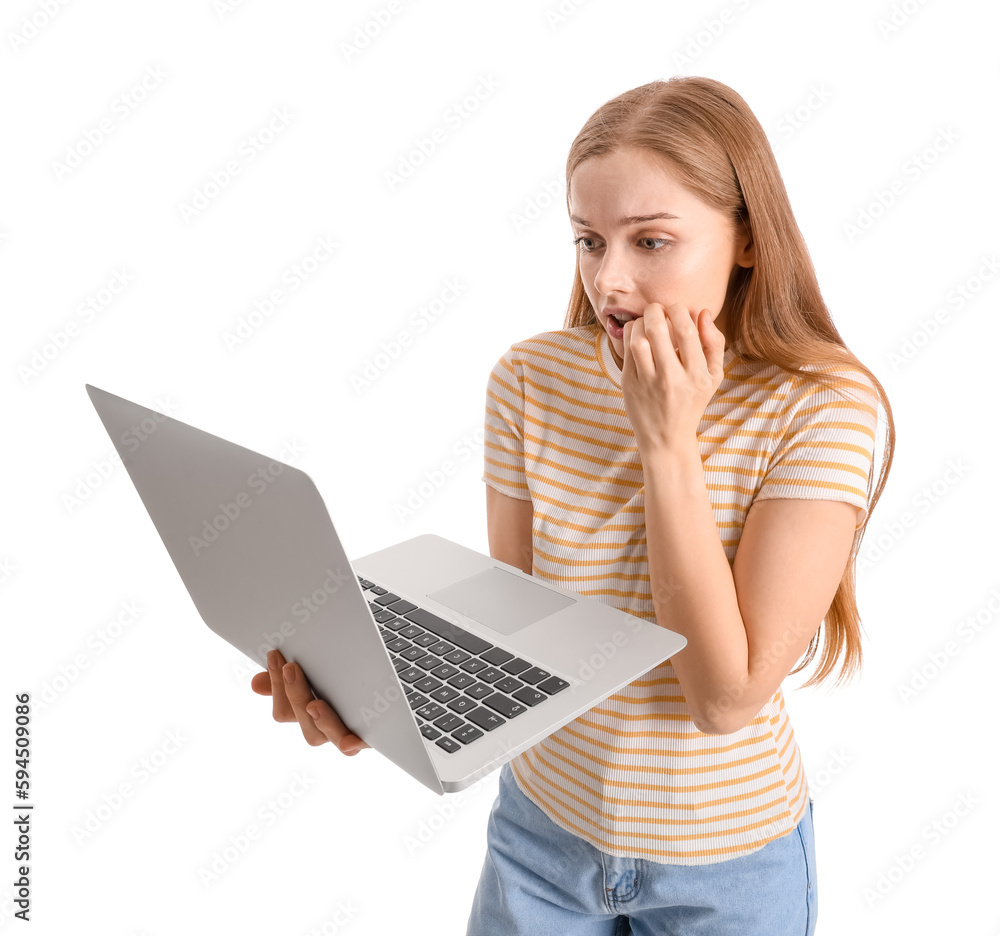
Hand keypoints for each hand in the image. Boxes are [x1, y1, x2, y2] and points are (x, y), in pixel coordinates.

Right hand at [251, 649, 369, 755]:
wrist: (393, 684)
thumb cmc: (349, 677)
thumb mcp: (319, 672)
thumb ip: (289, 679)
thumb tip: (257, 684)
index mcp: (310, 713)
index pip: (284, 711)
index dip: (277, 686)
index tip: (276, 656)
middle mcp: (327, 726)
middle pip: (303, 722)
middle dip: (295, 694)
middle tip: (291, 667)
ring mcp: (348, 731)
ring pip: (327, 735)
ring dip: (320, 720)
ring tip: (314, 704)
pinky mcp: (372, 734)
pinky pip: (361, 744)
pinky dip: (354, 744)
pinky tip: (352, 740)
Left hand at [621, 303, 725, 453]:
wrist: (666, 438)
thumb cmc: (692, 401)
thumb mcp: (713, 376)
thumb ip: (714, 343)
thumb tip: (703, 313)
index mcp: (697, 375)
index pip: (687, 331)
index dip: (679, 310)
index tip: (676, 309)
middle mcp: (672, 379)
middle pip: (658, 329)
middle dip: (656, 310)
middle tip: (658, 309)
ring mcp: (648, 383)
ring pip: (638, 339)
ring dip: (641, 321)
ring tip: (647, 321)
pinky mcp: (630, 384)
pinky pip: (626, 349)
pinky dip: (630, 334)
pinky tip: (638, 334)